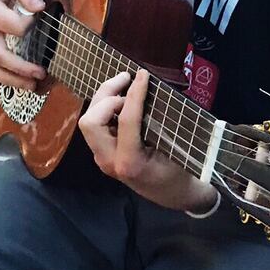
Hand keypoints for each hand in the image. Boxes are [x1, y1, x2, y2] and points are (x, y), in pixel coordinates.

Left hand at [78, 69, 218, 212]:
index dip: (135, 93)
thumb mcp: (176, 149)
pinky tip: (121, 100)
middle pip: (91, 121)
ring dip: (103, 100)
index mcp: (130, 162)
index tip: (143, 74)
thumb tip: (150, 90)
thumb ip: (161, 123)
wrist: (175, 195)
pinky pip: (96, 126)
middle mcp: (109, 162)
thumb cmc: (180, 172)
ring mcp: (103, 159)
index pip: (127, 119)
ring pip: (88, 122)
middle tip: (127, 79)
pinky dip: (105, 108)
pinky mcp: (103, 154)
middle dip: (106, 95)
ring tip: (123, 85)